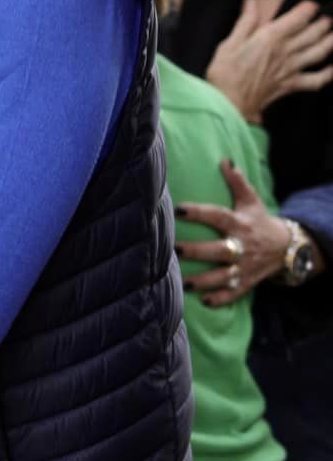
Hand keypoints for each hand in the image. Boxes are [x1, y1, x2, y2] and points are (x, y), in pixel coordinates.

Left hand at [176, 159, 290, 307]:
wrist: (289, 247)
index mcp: (240, 223)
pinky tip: (203, 301)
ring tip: (181, 282)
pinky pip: (234, 293)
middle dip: (196, 251)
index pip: (218, 216)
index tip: (177, 209)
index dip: (198, 212)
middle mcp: (242, 246)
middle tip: (173, 249)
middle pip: (218, 250)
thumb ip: (237, 182)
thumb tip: (224, 160)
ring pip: (223, 276)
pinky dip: (220, 298)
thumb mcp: (251, 201)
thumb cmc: (260, 221)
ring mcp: (245, 266)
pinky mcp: (248, 281)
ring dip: (202, 281)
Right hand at [204, 0, 332, 123]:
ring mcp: (291, 69)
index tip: (311, 6)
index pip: (297, 18)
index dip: (308, 9)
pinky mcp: (292, 85)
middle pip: (312, 33)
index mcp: (269, 38)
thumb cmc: (224, 75)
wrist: (228, 103)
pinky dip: (329, 73)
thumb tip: (252, 3)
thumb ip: (245, 23)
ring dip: (330, 41)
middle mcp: (285, 51)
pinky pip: (317, 80)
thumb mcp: (228, 44)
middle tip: (325, 19)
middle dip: (322, 23)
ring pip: (319, 52)